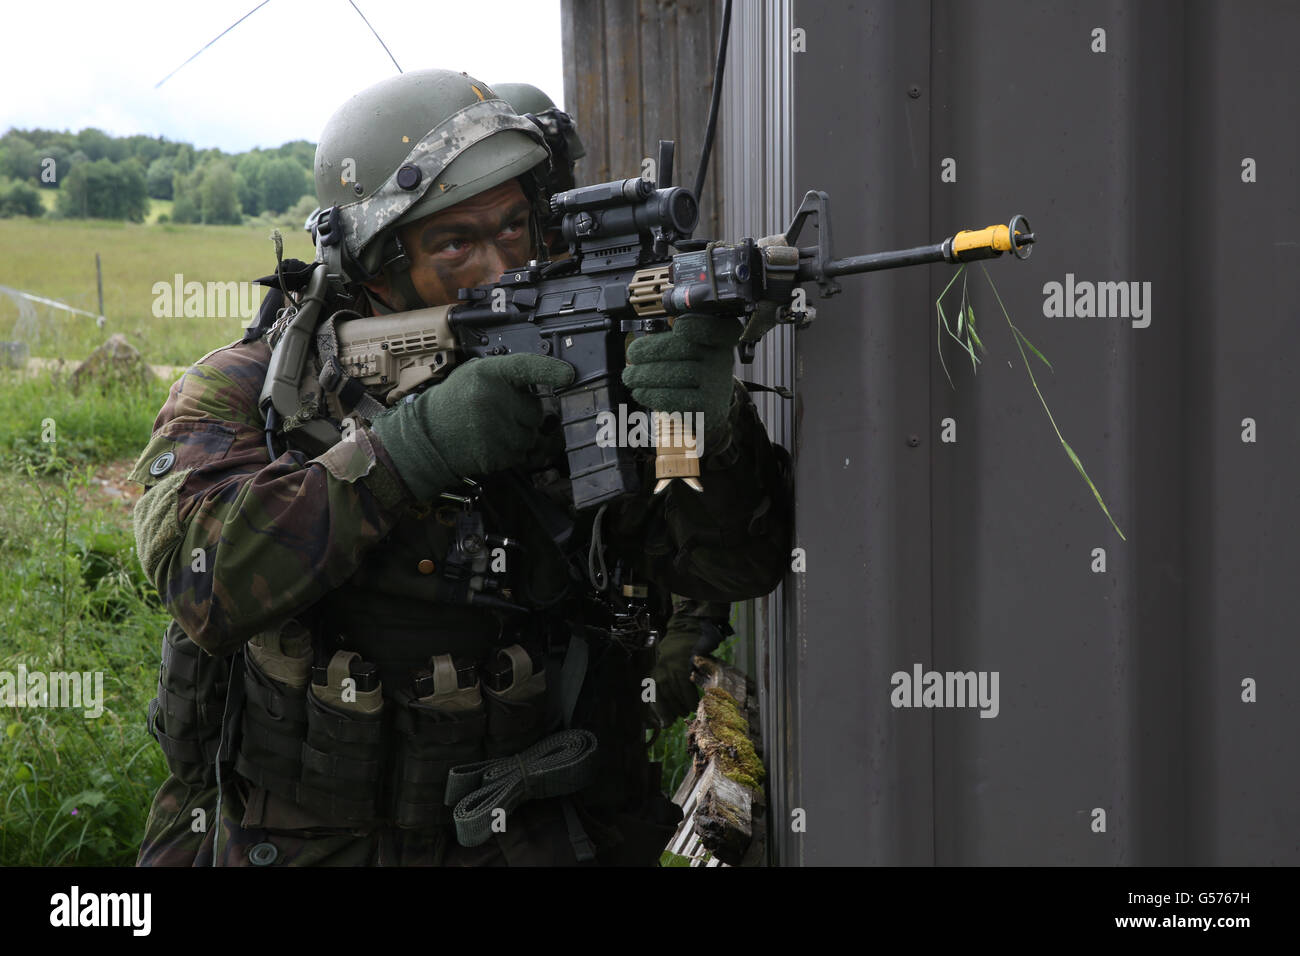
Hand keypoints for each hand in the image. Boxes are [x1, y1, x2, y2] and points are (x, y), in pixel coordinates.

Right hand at [370, 353, 574, 501]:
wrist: (428, 435)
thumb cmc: (454, 402)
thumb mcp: (475, 375)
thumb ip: (508, 376)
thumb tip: (548, 381)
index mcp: (488, 374)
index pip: (528, 367)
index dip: (551, 371)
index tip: (569, 375)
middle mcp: (493, 399)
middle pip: (536, 410)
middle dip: (525, 413)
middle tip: (500, 412)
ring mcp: (495, 429)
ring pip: (531, 435)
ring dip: (520, 434)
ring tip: (493, 428)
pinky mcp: (496, 454)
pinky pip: (522, 454)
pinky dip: (512, 451)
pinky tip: (491, 442)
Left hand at [622, 315, 739, 447]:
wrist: (710, 405)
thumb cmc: (693, 370)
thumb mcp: (689, 350)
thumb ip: (669, 342)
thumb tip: (638, 350)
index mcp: (718, 340)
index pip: (714, 329)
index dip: (697, 327)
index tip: (678, 327)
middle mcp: (722, 360)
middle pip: (687, 349)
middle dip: (653, 351)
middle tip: (632, 355)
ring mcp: (717, 385)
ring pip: (680, 374)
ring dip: (648, 375)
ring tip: (630, 376)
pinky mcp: (708, 409)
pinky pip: (679, 399)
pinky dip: (654, 395)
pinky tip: (640, 392)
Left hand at [646, 607, 730, 726]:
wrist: (688, 633)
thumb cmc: (680, 659)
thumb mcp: (670, 675)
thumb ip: (667, 696)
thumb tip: (664, 724)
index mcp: (654, 677)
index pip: (654, 701)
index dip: (661, 714)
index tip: (667, 725)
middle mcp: (660, 673)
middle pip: (667, 700)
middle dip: (675, 711)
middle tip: (684, 713)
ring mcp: (671, 668)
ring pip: (676, 695)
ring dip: (684, 706)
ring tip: (691, 708)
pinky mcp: (683, 664)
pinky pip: (686, 687)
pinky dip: (690, 697)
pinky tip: (695, 701)